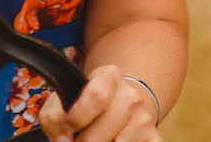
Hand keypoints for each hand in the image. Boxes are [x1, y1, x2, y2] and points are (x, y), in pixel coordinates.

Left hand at [39, 65, 160, 140]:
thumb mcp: (69, 96)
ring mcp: (145, 119)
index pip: (96, 97)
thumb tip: (62, 140)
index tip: (65, 130)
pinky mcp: (154, 139)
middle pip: (103, 132)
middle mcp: (131, 95)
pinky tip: (109, 141)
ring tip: (92, 139)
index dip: (75, 119)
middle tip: (76, 141)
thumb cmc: (87, 102)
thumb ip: (55, 114)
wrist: (122, 103)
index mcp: (109, 76)